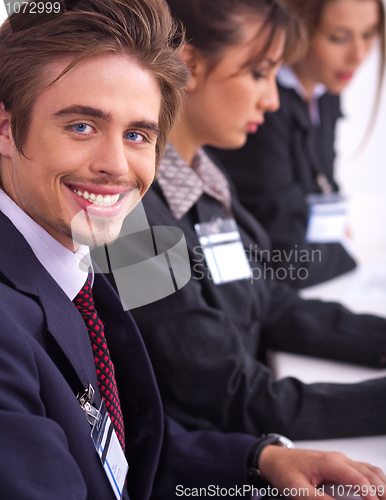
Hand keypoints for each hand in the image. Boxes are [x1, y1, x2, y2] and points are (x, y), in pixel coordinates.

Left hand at [258, 446, 385, 499]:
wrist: (274, 458)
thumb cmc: (284, 470)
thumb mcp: (297, 489)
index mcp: (329, 462)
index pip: (359, 479)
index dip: (372, 495)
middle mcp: (338, 459)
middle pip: (370, 474)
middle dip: (382, 491)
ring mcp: (340, 460)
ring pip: (370, 470)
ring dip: (382, 485)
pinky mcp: (340, 465)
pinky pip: (364, 470)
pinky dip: (376, 480)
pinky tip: (379, 491)